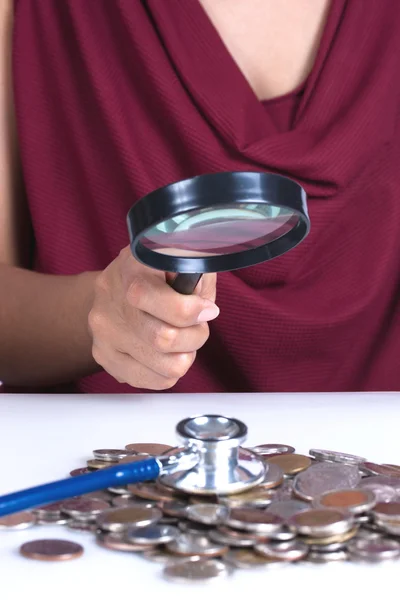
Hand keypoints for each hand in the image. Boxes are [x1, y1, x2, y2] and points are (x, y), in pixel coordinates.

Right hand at [88, 246, 217, 389]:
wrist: (112, 288)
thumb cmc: (154, 274)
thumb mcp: (180, 259)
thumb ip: (196, 278)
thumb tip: (204, 309)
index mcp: (133, 268)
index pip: (167, 303)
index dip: (195, 312)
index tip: (207, 310)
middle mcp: (111, 300)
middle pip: (165, 339)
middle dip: (194, 336)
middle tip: (196, 326)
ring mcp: (103, 331)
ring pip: (165, 367)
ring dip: (184, 356)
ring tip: (181, 339)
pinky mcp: (104, 356)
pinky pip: (153, 381)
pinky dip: (169, 371)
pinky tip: (165, 353)